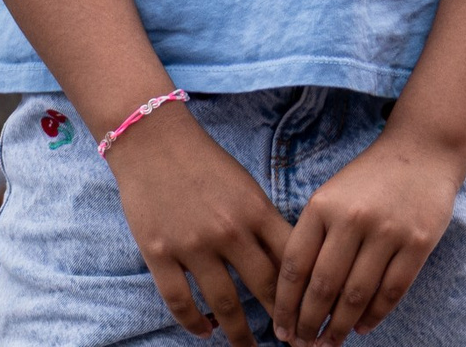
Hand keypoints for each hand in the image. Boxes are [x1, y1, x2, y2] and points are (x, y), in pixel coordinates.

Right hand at [104, 103, 293, 345]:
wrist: (154, 139)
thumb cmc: (205, 162)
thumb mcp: (245, 186)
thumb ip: (264, 223)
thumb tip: (288, 264)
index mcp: (255, 209)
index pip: (291, 260)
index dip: (304, 293)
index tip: (311, 315)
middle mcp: (229, 230)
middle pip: (264, 288)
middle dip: (281, 321)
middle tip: (289, 341)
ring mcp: (193, 244)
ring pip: (224, 305)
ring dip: (239, 334)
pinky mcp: (160, 253)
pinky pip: (180, 302)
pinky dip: (194, 324)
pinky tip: (204, 331)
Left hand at [273, 124, 461, 344]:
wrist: (422, 150)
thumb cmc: (369, 179)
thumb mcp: (332, 195)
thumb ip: (314, 237)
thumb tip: (296, 296)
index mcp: (324, 204)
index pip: (295, 265)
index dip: (285, 304)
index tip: (280, 329)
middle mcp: (353, 218)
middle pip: (324, 287)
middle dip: (309, 323)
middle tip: (303, 344)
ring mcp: (388, 231)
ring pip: (356, 296)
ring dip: (339, 328)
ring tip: (329, 343)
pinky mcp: (418, 243)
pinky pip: (391, 292)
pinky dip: (373, 317)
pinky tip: (361, 327)